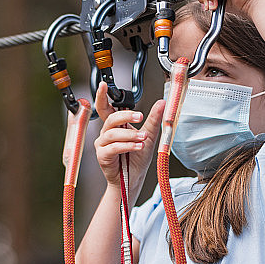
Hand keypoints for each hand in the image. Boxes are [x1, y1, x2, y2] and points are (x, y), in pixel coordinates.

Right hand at [93, 82, 163, 198]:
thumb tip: (162, 102)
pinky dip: (127, 146)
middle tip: (140, 116)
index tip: (104, 85)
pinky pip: (112, 148)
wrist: (134, 178)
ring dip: (130, 135)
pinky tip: (138, 146)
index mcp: (115, 125)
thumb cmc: (138, 158)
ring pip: (112, 134)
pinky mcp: (102, 156)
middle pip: (111, 118)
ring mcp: (102, 145)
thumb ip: (154, 119)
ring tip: (143, 138)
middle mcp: (106, 133)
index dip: (102, 96)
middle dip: (126, 116)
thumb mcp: (149, 135)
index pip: (105, 107)